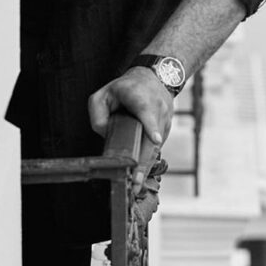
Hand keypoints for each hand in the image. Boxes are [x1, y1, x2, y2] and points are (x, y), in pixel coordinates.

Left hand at [88, 67, 174, 189]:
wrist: (155, 78)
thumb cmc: (126, 88)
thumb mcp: (104, 94)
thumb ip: (98, 114)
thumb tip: (105, 135)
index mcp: (139, 96)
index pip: (146, 111)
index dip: (150, 125)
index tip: (154, 139)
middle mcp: (156, 108)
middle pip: (152, 138)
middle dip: (144, 162)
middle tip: (135, 182)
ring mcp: (164, 119)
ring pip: (155, 147)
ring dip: (145, 167)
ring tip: (135, 187)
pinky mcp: (166, 129)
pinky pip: (157, 148)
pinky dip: (148, 162)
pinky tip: (139, 177)